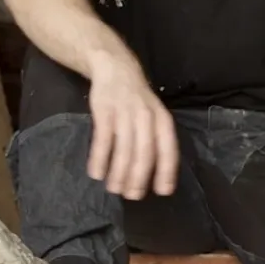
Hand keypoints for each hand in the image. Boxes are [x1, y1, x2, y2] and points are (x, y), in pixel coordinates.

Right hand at [84, 53, 178, 199]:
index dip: (166, 171)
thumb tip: (156, 174)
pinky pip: (103, 139)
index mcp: (162, 119)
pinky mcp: (105, 110)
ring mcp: (125, 113)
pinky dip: (100, 158)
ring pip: (124, 149)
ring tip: (113, 189)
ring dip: (118, 172)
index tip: (163, 191)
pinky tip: (96, 173)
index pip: (168, 149)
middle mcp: (146, 117)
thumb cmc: (137, 100)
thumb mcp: (154, 115)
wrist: (115, 67)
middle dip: (139, 177)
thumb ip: (156, 140)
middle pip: (145, 152)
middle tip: (132, 196)